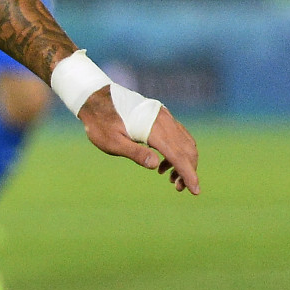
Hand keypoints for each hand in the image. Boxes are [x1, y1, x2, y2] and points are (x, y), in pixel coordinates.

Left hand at [77, 88, 199, 193]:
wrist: (95, 99)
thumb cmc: (100, 124)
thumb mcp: (112, 142)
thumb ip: (134, 153)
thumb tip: (155, 165)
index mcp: (153, 129)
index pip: (178, 155)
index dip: (188, 174)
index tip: (195, 190)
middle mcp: (164, 121)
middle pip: (187, 150)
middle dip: (188, 170)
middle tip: (179, 188)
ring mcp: (164, 117)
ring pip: (185, 142)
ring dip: (184, 162)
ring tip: (170, 178)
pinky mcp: (161, 117)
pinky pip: (178, 136)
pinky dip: (178, 151)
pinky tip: (162, 163)